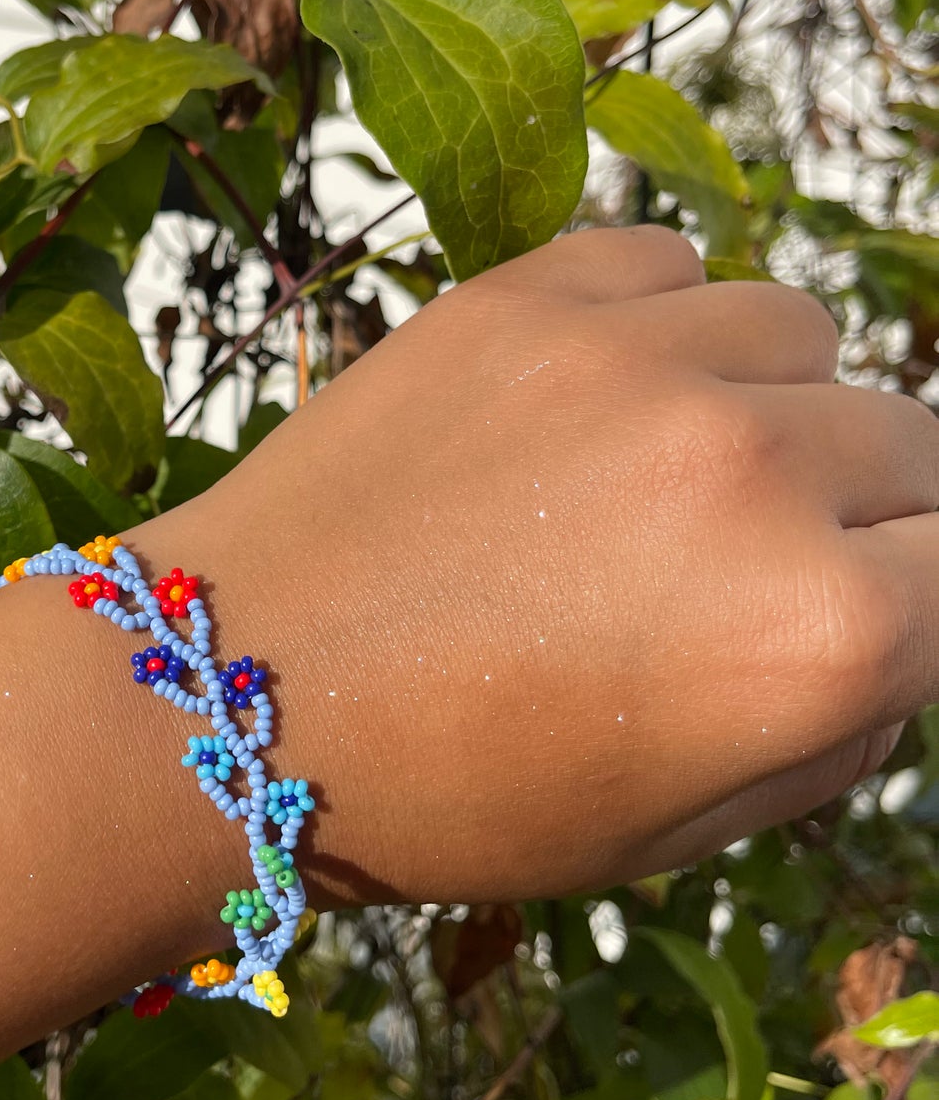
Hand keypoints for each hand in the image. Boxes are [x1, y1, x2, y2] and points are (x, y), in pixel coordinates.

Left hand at [134, 225, 936, 904]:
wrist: (230, 695)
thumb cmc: (453, 795)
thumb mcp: (679, 830)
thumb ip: (840, 724)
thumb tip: (901, 619)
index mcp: (819, 637)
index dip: (914, 598)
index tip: (855, 603)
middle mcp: (754, 474)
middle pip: (913, 447)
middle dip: (858, 513)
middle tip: (733, 566)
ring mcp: (639, 364)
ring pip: (799, 339)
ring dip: (762, 406)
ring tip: (650, 478)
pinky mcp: (529, 293)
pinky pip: (675, 269)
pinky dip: (660, 330)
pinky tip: (584, 406)